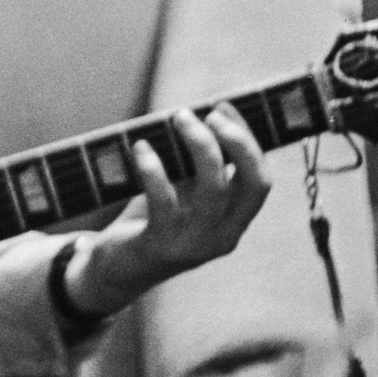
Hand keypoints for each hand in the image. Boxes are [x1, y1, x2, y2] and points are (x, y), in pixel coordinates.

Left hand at [61, 105, 270, 318]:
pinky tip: (141, 147)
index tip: (224, 107)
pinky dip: (154, 169)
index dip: (249, 140)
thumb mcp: (184, 193)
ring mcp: (196, 245)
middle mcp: (224, 236)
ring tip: (177, 118)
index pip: (260, 180)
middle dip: (237, 141)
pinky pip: (164, 201)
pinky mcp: (162, 246)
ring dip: (198, 145)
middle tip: (208, 114)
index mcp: (235, 222)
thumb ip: (197, 167)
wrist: (117, 269)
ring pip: (213, 189)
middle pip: (252, 183)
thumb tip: (203, 115)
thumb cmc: (153, 220)